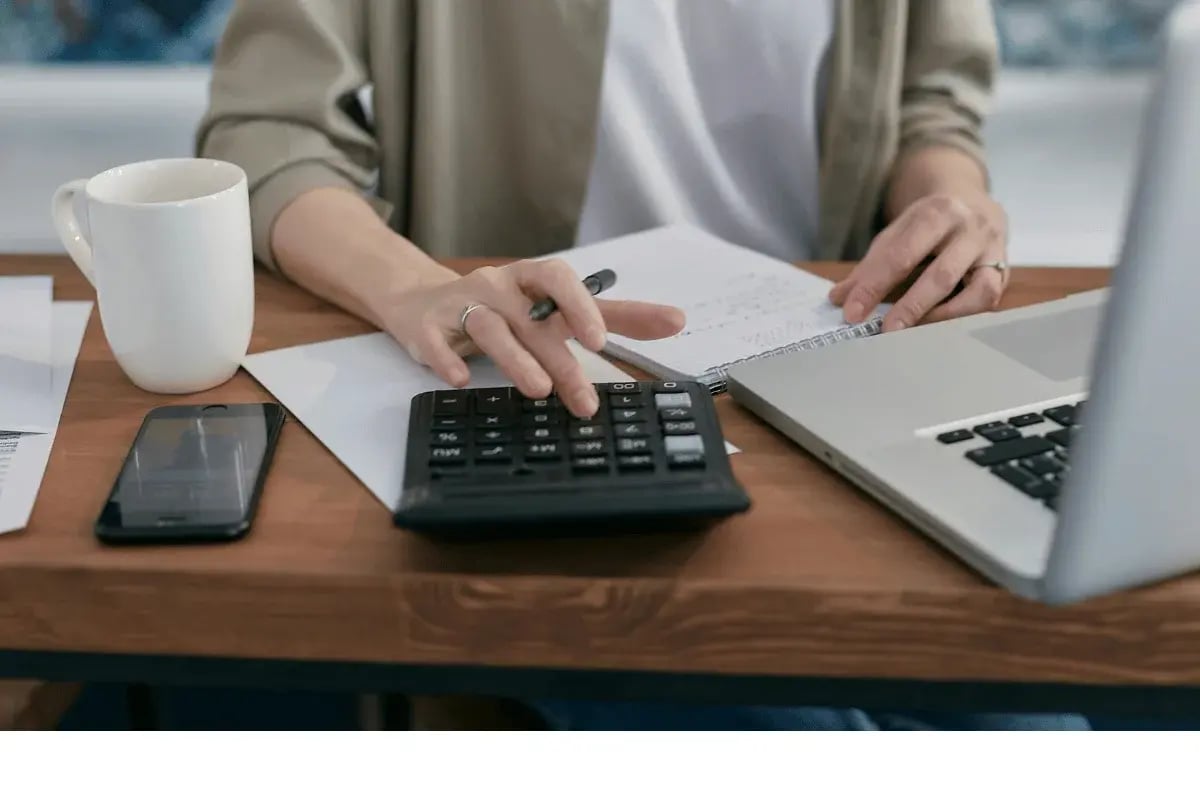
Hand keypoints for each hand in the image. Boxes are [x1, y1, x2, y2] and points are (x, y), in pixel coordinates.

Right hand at [382, 258, 684, 417]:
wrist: (423, 302)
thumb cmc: (505, 308)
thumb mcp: (557, 309)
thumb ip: (615, 316)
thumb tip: (675, 320)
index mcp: (531, 279)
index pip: (558, 280)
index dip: (579, 306)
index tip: (601, 341)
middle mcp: (498, 287)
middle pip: (530, 319)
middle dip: (558, 359)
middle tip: (583, 400)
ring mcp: (460, 305)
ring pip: (488, 326)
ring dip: (514, 358)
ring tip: (538, 390)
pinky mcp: (425, 328)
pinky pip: (434, 341)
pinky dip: (446, 359)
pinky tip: (460, 381)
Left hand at [829, 191, 1008, 332]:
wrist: (973, 202)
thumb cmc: (929, 224)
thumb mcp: (897, 234)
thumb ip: (870, 267)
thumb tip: (839, 298)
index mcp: (935, 212)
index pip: (901, 255)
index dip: (874, 287)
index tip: (851, 312)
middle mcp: (969, 229)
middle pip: (939, 274)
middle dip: (909, 307)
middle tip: (884, 331)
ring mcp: (992, 251)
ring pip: (975, 291)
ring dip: (942, 317)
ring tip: (913, 334)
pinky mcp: (1004, 271)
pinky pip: (989, 300)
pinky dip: (963, 316)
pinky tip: (937, 326)